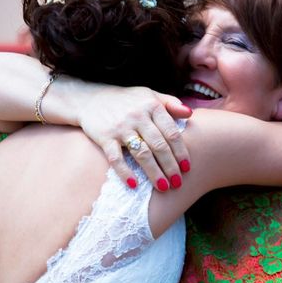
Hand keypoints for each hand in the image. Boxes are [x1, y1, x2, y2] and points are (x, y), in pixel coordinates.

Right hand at [76, 85, 191, 190]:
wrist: (91, 99)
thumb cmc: (127, 100)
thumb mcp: (150, 95)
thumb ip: (170, 103)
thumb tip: (190, 113)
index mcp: (152, 106)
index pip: (171, 132)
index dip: (181, 151)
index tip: (187, 167)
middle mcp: (138, 116)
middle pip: (159, 146)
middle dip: (170, 166)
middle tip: (178, 183)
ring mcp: (121, 127)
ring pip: (141, 154)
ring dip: (154, 172)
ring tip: (163, 187)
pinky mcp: (105, 137)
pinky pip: (116, 158)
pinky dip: (125, 172)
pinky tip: (134, 185)